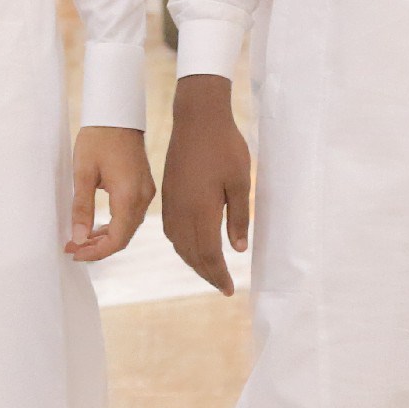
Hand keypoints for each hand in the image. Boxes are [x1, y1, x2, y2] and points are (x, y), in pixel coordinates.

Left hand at [67, 126, 154, 261]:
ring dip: (106, 237)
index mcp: (128, 195)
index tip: (74, 253)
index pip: (117, 239)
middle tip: (72, 247)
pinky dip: (115, 225)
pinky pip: (131, 215)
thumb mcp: (83, 173)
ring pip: (128, 227)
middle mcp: (142, 197)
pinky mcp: (143, 187)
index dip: (96, 252)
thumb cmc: (98, 139)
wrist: (116, 114)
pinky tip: (97, 226)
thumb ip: (82, 208)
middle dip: (98, 247)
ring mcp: (145, 192)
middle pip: (124, 237)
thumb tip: (79, 237)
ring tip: (80, 239)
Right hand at [162, 74, 251, 293]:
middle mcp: (182, 211)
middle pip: (191, 254)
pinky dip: (181, 245)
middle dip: (206, 273)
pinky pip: (170, 230)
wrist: (197, 118)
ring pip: (178, 244)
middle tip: (221, 285)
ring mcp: (171, 202)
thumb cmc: (225, 147)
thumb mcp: (240, 182)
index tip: (229, 289)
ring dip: (192, 261)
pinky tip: (190, 245)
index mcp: (201, 210)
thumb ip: (239, 218)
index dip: (218, 275)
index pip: (209, 254)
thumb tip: (238, 250)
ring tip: (208, 269)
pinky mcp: (167, 194)